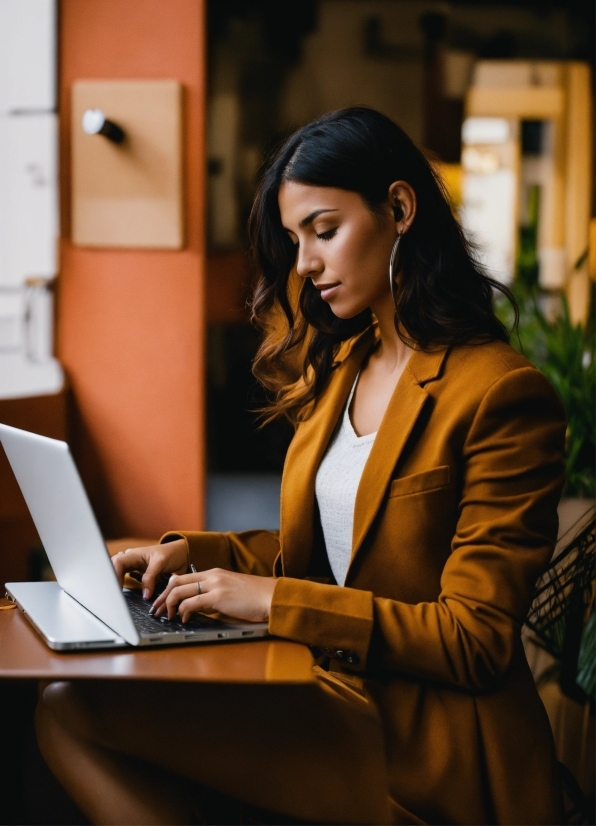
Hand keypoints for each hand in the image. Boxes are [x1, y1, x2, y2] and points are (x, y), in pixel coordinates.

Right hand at [111, 539, 187, 599]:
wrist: (181, 553)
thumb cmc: (172, 554)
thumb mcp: (161, 563)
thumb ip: (151, 577)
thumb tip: (144, 595)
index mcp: (135, 554)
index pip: (118, 563)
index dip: (114, 575)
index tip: (117, 589)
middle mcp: (131, 558)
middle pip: (113, 566)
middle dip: (111, 578)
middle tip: (114, 594)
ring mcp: (133, 565)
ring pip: (117, 570)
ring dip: (115, 580)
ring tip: (116, 593)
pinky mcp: (136, 571)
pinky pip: (124, 575)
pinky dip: (121, 582)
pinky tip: (121, 590)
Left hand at [150, 568, 276, 623]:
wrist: (271, 596)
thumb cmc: (254, 597)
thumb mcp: (229, 590)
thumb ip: (212, 595)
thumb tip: (197, 606)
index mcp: (213, 573)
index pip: (181, 577)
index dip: (167, 590)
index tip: (160, 601)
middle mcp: (211, 575)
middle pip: (175, 582)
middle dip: (161, 597)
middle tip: (155, 610)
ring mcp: (214, 585)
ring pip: (179, 591)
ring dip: (169, 606)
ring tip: (167, 617)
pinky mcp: (218, 597)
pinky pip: (191, 603)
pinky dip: (183, 612)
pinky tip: (184, 619)